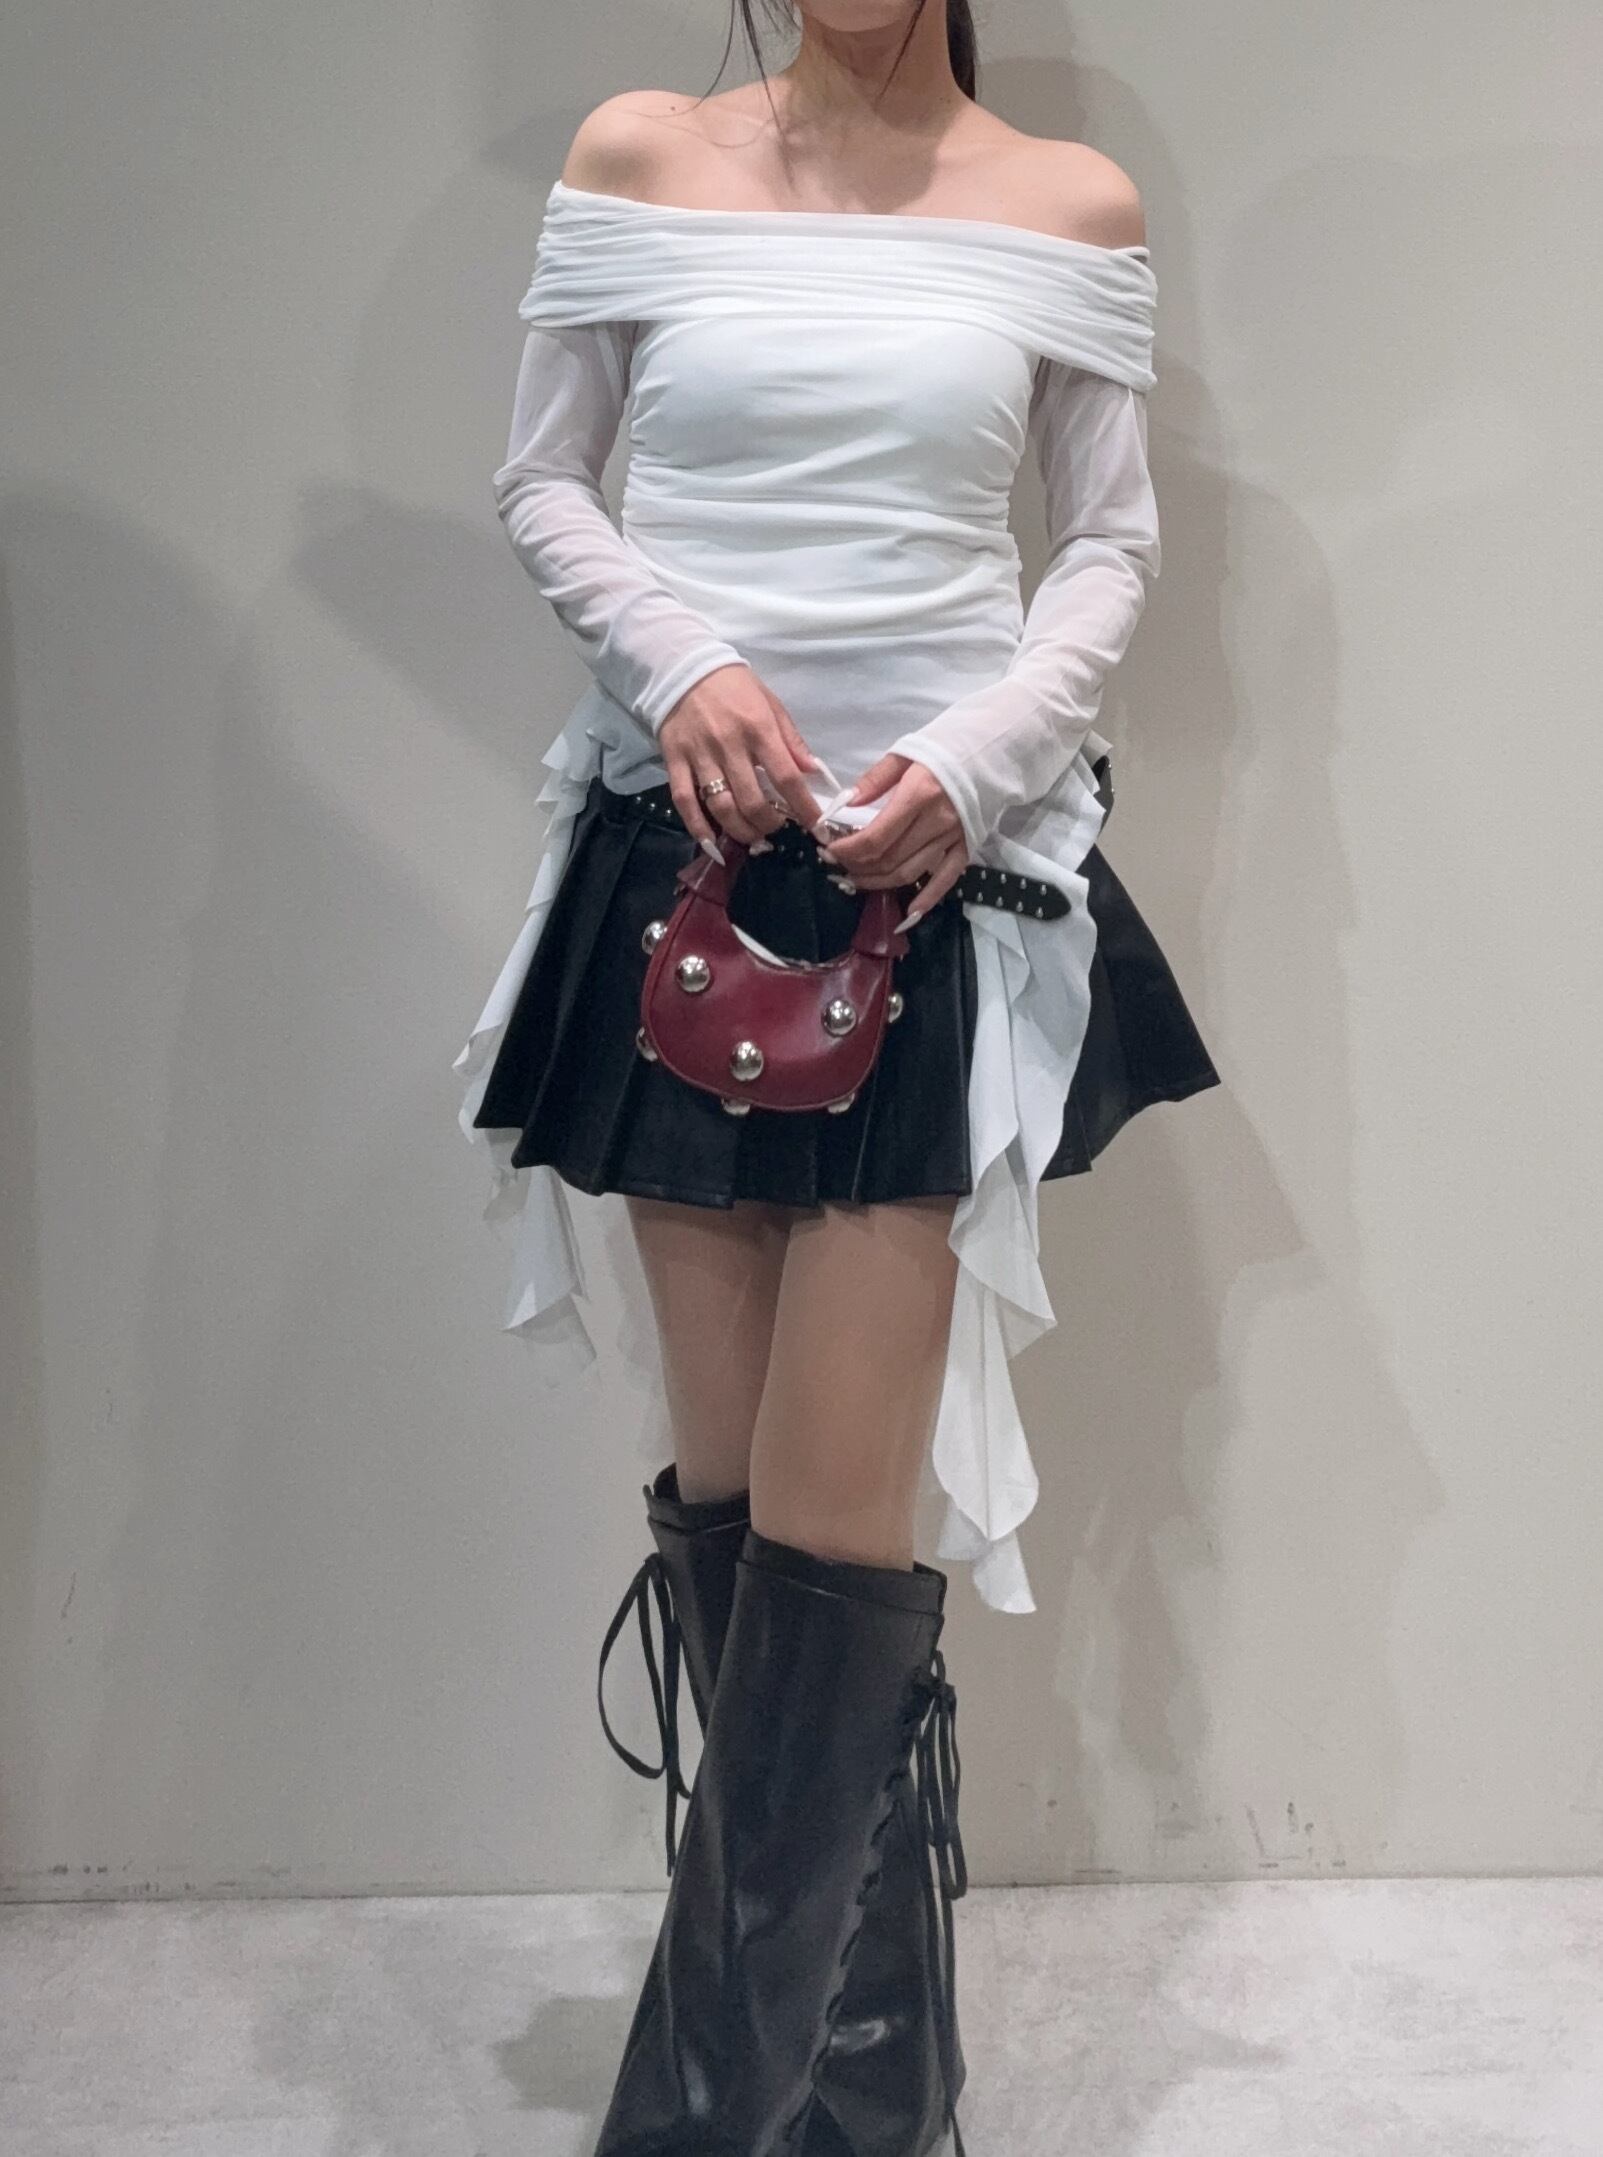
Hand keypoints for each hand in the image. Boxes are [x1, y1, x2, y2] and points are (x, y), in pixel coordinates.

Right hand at [659, 666, 825, 855]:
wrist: (684, 667)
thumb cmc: (733, 686)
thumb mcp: (770, 703)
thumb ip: (791, 739)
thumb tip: (812, 771)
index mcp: (759, 728)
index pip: (786, 777)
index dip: (803, 807)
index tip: (815, 827)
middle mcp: (730, 745)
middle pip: (752, 800)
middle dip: (769, 824)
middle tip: (775, 828)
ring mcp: (700, 755)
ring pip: (721, 806)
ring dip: (741, 830)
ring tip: (752, 836)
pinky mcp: (675, 760)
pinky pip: (685, 801)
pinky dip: (698, 827)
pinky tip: (712, 843)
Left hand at [819, 753, 968, 925]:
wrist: (992, 749)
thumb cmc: (946, 747)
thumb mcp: (905, 752)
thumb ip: (874, 780)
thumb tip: (845, 804)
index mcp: (918, 795)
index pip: (875, 837)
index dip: (847, 850)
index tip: (829, 850)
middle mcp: (936, 821)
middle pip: (888, 859)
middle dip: (857, 867)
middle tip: (836, 866)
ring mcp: (954, 838)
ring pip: (909, 873)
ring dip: (878, 883)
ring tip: (855, 881)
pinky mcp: (968, 847)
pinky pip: (946, 880)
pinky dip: (927, 899)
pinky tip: (908, 913)